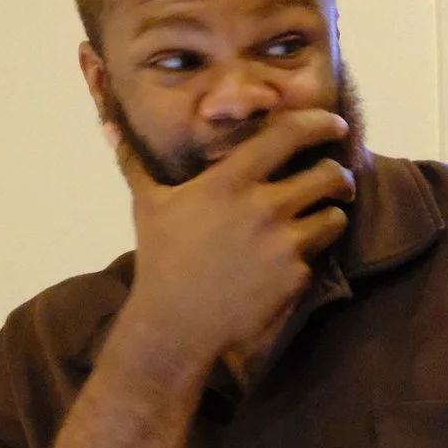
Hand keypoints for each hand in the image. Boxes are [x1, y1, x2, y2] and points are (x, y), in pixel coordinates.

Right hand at [113, 108, 353, 372]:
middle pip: (329, 175)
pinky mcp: (295, 276)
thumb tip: (107, 122)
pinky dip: (312, 253)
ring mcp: (283, 243)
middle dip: (339, 176)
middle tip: (337, 181)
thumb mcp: (148, 205)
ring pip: (334, 216)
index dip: (321, 123)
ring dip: (331, 215)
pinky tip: (292, 259)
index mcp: (229, 181)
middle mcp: (263, 206)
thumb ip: (134, 159)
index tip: (334, 124)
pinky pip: (320, 254)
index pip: (290, 134)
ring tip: (318, 220)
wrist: (177, 325)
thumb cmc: (161, 261)